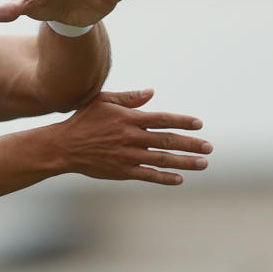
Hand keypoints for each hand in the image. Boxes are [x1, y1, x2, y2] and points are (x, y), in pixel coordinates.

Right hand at [52, 89, 209, 184]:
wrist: (64, 147)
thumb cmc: (83, 120)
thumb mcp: (103, 101)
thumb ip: (129, 98)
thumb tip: (151, 92)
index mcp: (129, 118)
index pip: (163, 119)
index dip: (182, 122)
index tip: (199, 124)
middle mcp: (132, 137)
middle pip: (167, 140)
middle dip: (190, 144)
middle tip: (209, 147)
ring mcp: (128, 156)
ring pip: (162, 159)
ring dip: (184, 162)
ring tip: (203, 164)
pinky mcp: (122, 171)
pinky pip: (148, 175)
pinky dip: (164, 177)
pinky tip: (179, 179)